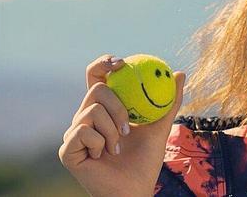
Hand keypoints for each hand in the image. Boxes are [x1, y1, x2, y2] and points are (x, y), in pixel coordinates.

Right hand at [58, 54, 184, 196]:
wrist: (135, 189)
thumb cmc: (146, 160)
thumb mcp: (160, 126)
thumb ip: (169, 101)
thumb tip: (180, 73)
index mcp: (104, 108)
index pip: (98, 77)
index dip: (103, 63)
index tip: (121, 63)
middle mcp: (85, 118)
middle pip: (96, 89)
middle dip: (118, 106)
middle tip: (129, 127)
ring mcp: (74, 133)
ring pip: (91, 111)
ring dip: (113, 130)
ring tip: (118, 147)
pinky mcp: (67, 150)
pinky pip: (82, 131)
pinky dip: (100, 143)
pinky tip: (103, 156)